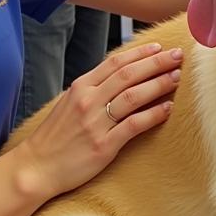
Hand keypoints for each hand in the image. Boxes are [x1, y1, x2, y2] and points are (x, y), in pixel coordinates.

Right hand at [14, 41, 182, 196]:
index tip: (159, 47)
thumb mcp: (69, 103)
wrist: (37, 167)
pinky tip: (168, 108)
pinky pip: (134, 125)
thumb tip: (120, 75)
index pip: (115, 62)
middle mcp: (88, 100)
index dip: (140, 53)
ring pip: (134, 96)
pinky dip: (153, 114)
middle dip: (156, 62)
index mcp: (80, 87)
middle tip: (178, 56)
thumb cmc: (56, 136)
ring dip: (158, 84)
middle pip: (128, 74)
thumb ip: (92, 88)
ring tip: (176, 77)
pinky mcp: (104, 145)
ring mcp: (96, 123)